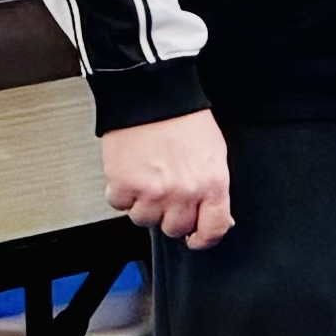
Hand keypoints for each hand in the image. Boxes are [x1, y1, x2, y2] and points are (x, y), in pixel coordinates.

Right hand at [102, 109, 234, 249]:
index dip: (203, 239)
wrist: (152, 96)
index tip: (195, 238)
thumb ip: (214, 188)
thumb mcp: (215, 155)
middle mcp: (183, 192)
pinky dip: (121, 192)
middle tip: (166, 193)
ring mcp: (152, 192)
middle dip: (169, 215)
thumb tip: (216, 216)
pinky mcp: (123, 185)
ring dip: (143, 204)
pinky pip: (119, 205)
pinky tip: (130, 171)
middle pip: (174, 229)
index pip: (213, 230)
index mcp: (212, 184)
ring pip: (143, 220)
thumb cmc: (185, 119)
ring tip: (147, 177)